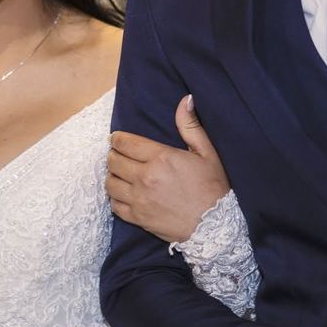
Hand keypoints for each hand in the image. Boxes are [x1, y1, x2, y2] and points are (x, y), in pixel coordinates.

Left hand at [106, 95, 229, 243]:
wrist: (216, 227)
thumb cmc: (214, 188)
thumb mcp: (207, 153)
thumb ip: (191, 125)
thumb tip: (186, 99)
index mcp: (161, 158)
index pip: (125, 143)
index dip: (117, 138)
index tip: (118, 139)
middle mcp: (145, 177)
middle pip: (113, 161)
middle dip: (114, 154)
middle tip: (120, 155)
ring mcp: (139, 200)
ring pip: (110, 183)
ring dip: (112, 175)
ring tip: (120, 174)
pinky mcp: (138, 219)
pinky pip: (114, 206)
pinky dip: (115, 198)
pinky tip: (123, 194)